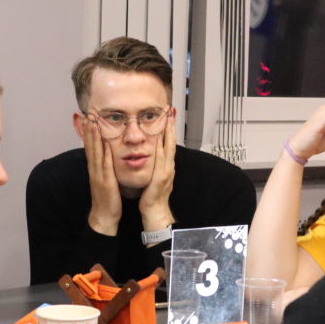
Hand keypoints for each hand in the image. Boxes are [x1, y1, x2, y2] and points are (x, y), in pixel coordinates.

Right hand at [83, 116, 121, 235]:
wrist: (104, 215)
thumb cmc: (107, 197)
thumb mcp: (105, 178)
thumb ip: (105, 166)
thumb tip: (107, 153)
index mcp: (95, 168)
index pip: (90, 145)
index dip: (89, 131)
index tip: (89, 117)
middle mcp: (94, 169)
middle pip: (90, 145)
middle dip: (89, 129)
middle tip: (88, 113)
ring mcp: (98, 175)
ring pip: (95, 152)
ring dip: (93, 137)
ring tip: (93, 122)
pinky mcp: (105, 182)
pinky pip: (104, 165)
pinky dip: (103, 153)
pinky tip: (105, 143)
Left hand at [140, 110, 175, 233]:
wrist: (155, 212)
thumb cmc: (152, 196)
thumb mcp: (156, 177)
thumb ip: (156, 166)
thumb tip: (153, 156)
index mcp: (167, 166)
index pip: (170, 144)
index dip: (170, 130)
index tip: (169, 117)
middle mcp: (169, 167)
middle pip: (172, 143)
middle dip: (171, 127)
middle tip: (170, 112)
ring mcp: (166, 172)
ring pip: (168, 149)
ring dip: (168, 134)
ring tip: (167, 120)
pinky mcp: (161, 178)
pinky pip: (161, 160)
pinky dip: (160, 149)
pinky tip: (157, 140)